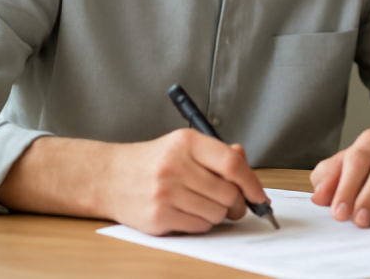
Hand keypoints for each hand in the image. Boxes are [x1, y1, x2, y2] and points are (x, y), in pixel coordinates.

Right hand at [0, 130, 269, 235]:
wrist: (109, 177)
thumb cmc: (153, 161)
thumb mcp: (184, 146)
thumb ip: (218, 154)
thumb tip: (247, 168)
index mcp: (186, 142)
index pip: (231, 163)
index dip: (252, 182)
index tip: (260, 196)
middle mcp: (175, 166)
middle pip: (227, 192)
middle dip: (237, 202)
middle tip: (233, 203)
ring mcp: (165, 193)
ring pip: (215, 213)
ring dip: (218, 213)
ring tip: (203, 203)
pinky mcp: (157, 217)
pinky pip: (198, 227)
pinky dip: (202, 223)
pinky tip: (189, 212)